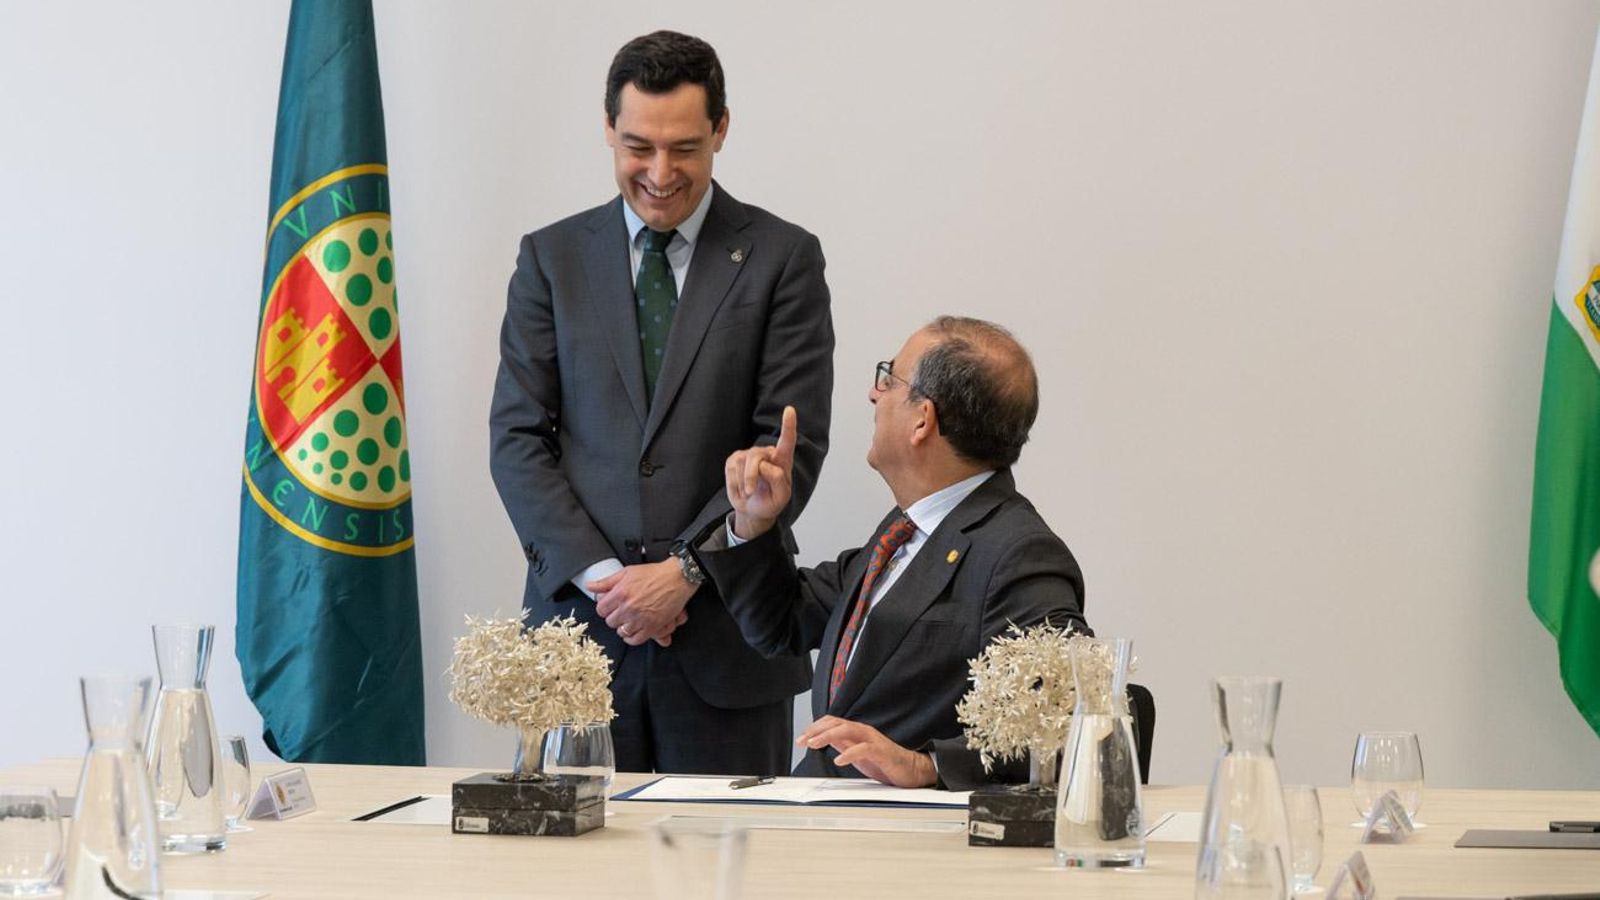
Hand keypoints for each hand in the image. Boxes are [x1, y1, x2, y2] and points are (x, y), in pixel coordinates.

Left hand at [590, 560, 695, 645]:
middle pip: (610, 622)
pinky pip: (635, 639)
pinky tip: (633, 632)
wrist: (677, 578)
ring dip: (624, 627)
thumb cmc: (654, 574)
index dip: (605, 608)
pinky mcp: (652, 626)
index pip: (601, 610)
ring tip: (629, 620)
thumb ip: (606, 581)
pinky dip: (632, 638)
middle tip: (621, 612)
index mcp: (620, 593)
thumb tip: (590, 586)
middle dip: (614, 617)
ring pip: (622, 631)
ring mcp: (640, 618)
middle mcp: (628, 607)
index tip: (610, 607)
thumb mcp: (627, 572)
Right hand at [724, 405, 797, 539]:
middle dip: (751, 476)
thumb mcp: (781, 498)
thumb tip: (765, 465)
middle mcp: (767, 453)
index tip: (789, 410)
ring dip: (743, 482)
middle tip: (750, 492)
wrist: (752, 509)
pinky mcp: (735, 459)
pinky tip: (741, 487)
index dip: (788, 425)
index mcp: (783, 460)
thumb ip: (778, 481)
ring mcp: (750, 454)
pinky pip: (731, 467)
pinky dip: (734, 482)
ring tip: (749, 491)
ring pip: (742, 462)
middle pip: (756, 456)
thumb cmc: (770, 502)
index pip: (787, 441)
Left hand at [795, 716, 936, 787]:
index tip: (801, 739)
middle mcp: (863, 732)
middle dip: (816, 730)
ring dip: (828, 735)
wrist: (910, 770)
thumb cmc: (884, 762)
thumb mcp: (856, 753)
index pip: (832, 722)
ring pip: (848, 730)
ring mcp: (873, 740)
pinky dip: (849, 753)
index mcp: (857, 732)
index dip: (815, 728)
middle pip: (836, 723)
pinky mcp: (882, 752)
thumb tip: (822, 739)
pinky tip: (838, 760)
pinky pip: (864, 749)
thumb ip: (842, 744)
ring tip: (814, 744)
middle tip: (802, 740)